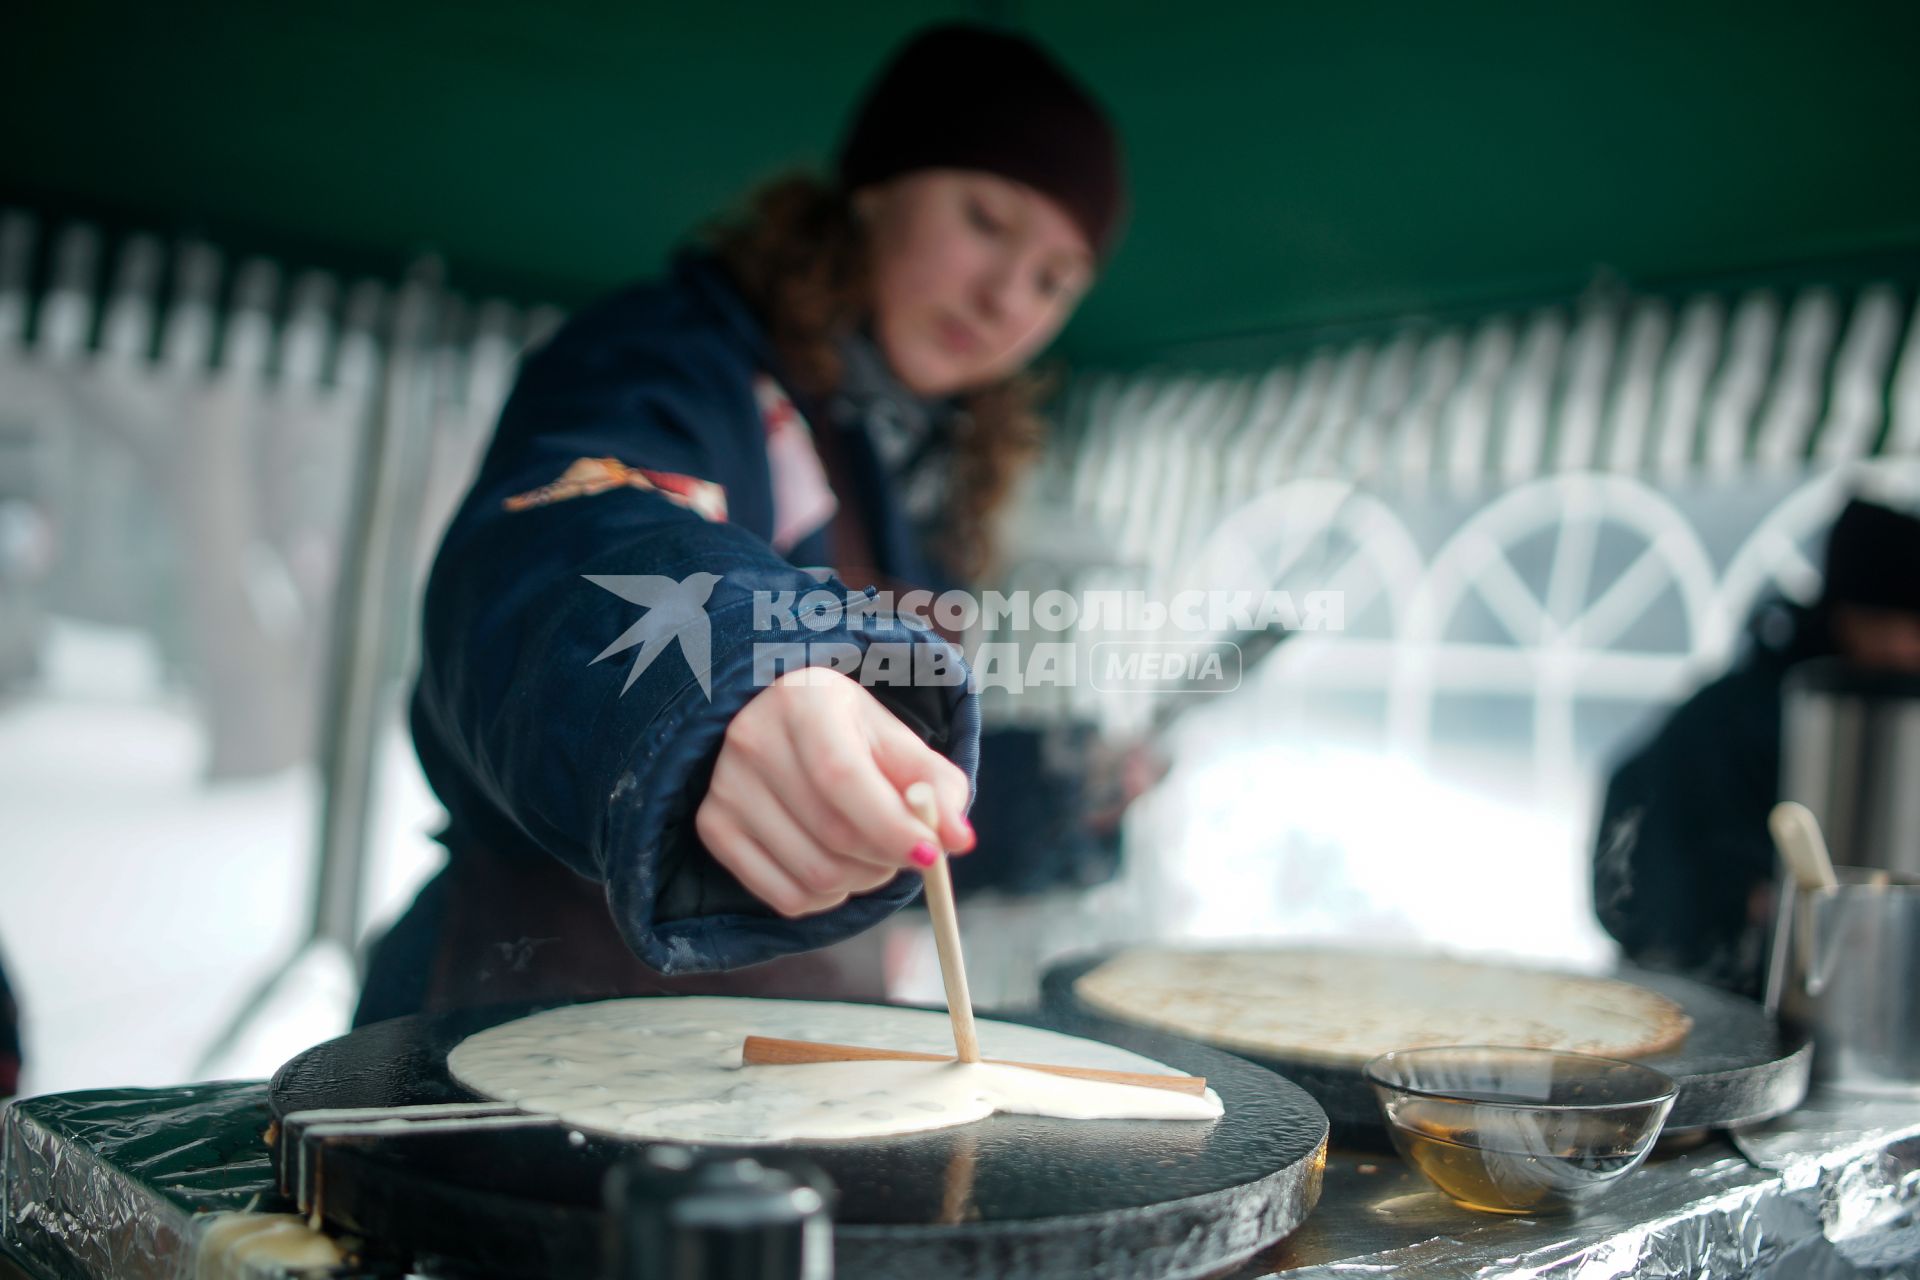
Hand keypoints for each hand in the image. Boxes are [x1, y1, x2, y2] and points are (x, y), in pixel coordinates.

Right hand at [696, 666, 973, 918]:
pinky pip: (784, 897)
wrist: (780, 724)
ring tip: (873, 854)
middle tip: (911, 853)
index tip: (933, 855)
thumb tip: (960, 839)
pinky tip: (837, 867)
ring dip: (862, 881)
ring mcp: (725, 786)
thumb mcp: (895, 740)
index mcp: (803, 701)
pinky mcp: (713, 826)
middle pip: (832, 833)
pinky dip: (826, 899)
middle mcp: (752, 738)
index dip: (890, 825)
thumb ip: (938, 784)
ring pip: (813, 874)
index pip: (843, 778)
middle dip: (887, 858)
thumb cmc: (849, 733)